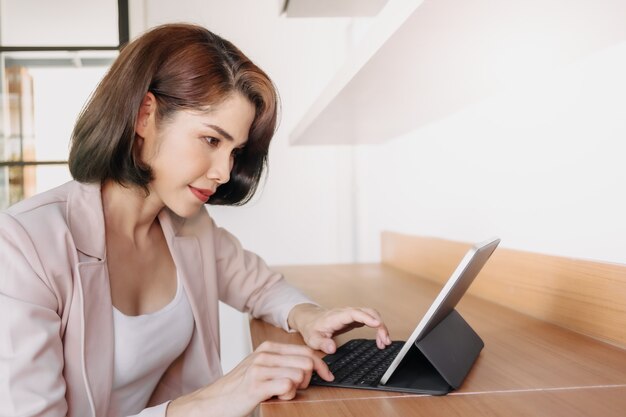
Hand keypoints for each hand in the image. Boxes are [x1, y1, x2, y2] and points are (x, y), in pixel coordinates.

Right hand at [166, 341, 332, 416]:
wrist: (214, 402)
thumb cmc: (240, 387)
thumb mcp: (263, 368)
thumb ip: (283, 363)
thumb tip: (312, 364)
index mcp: (268, 348)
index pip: (305, 351)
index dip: (321, 365)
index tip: (328, 376)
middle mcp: (264, 354)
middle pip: (307, 362)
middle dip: (309, 379)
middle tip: (295, 388)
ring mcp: (260, 368)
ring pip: (300, 374)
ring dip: (296, 389)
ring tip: (281, 392)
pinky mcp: (256, 385)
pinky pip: (288, 385)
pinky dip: (288, 395)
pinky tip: (277, 396)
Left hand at [288, 304, 391, 353]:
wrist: (310, 320)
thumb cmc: (312, 329)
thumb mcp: (313, 339)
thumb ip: (322, 343)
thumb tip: (332, 348)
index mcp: (337, 316)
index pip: (354, 313)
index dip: (366, 317)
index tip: (377, 324)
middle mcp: (347, 312)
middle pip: (368, 312)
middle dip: (379, 324)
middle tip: (385, 341)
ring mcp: (352, 314)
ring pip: (371, 315)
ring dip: (381, 326)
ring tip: (384, 343)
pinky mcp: (355, 318)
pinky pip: (370, 319)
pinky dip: (378, 328)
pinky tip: (380, 340)